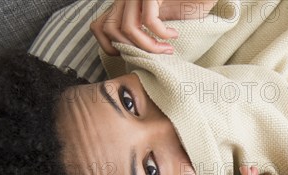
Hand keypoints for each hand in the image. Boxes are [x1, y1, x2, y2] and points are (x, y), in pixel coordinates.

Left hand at [90, 0, 218, 55]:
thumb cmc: (188, 5)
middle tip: (152, 56)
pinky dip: (162, 33)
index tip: (129, 56)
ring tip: (166, 50)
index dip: (108, 46)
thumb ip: (142, 32)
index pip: (99, 26)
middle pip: (110, 29)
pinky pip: (149, 20)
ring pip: (128, 28)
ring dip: (149, 46)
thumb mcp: (160, 21)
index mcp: (124, 4)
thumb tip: (130, 55)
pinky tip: (174, 34)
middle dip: (131, 49)